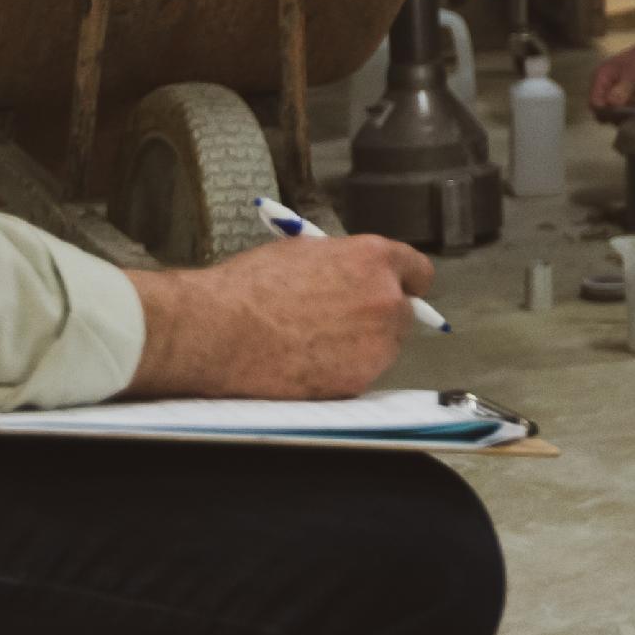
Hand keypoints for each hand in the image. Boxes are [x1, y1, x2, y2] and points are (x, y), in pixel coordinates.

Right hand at [121, 233, 433, 400]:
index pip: (418, 271)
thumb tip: (353, 273)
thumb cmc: (249, 287)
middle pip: (403, 313)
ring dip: (363, 346)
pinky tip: (309, 364)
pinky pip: (362, 374)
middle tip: (344, 322)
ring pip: (385, 347)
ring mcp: (376, 345)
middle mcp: (385, 300)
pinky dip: (343, 372)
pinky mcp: (357, 381)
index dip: (403, 281)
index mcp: (373, 259)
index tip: (396, 289)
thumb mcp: (302, 252)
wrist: (216, 331)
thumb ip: (342, 263)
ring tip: (316, 344)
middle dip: (380, 316)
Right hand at [591, 25, 634, 115]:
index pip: (595, 104)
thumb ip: (623, 89)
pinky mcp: (632, 100)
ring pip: (619, 117)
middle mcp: (607, 88)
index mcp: (602, 78)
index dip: (607, 111)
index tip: (624, 108)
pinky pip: (632, 114)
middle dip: (621, 114)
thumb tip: (610, 105)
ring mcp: (620, 95)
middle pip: (605, 113)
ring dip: (633, 112)